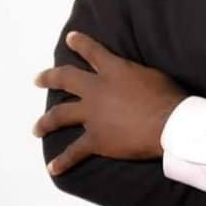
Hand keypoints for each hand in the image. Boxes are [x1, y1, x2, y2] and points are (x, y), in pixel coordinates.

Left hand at [32, 31, 187, 174]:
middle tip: (38, 80)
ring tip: (37, 128)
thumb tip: (131, 79)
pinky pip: (74, 152)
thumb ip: (134, 75)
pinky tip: (53, 168)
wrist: (168, 123)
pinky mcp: (95, 139)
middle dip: (50, 78)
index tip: (70, 38)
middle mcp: (97, 89)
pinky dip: (63, 161)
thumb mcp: (150, 74)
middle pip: (66, 79)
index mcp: (113, 70)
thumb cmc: (166, 96)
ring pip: (61, 115)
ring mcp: (93, 115)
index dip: (80, 43)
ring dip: (46, 121)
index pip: (92, 52)